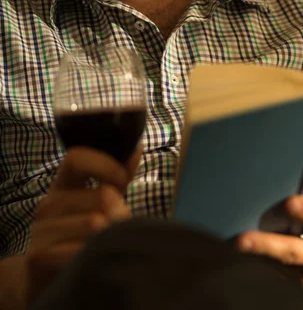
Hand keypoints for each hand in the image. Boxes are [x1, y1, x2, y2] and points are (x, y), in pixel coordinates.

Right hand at [25, 145, 140, 302]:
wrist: (49, 280)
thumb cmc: (80, 235)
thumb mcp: (100, 203)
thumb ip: (118, 179)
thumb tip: (137, 148)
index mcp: (62, 184)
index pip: (76, 158)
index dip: (105, 164)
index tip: (123, 180)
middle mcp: (48, 203)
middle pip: (98, 195)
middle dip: (120, 210)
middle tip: (124, 224)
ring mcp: (40, 230)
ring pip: (94, 222)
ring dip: (111, 235)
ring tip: (112, 244)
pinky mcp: (38, 256)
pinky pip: (80, 250)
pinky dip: (96, 256)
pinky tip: (96, 259)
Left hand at [236, 195, 302, 287]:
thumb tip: (294, 179)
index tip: (290, 202)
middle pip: (293, 251)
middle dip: (266, 245)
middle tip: (242, 239)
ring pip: (281, 263)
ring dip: (258, 252)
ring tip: (236, 242)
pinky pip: (279, 270)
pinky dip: (263, 257)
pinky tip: (248, 248)